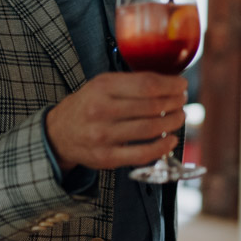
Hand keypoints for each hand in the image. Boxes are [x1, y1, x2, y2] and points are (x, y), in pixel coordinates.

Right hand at [45, 71, 187, 171]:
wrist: (59, 133)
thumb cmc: (88, 106)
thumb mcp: (102, 85)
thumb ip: (131, 83)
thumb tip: (170, 83)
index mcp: (102, 87)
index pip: (146, 84)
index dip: (170, 85)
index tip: (182, 85)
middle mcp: (101, 110)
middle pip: (151, 106)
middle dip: (174, 102)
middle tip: (182, 101)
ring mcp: (103, 135)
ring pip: (150, 128)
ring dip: (172, 122)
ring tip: (179, 116)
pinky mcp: (107, 157)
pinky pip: (142, 154)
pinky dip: (162, 147)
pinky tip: (171, 140)